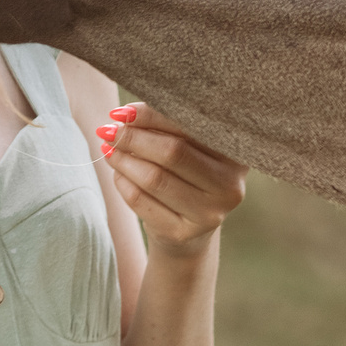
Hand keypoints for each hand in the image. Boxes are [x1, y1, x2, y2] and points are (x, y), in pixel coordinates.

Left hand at [95, 104, 246, 255]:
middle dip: (134, 138)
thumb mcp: (188, 148)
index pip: (189, 126)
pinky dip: (123, 182)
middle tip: (109, 130)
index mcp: (236, 154)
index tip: (123, 111)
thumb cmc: (186, 176)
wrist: (189, 230)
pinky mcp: (183, 233)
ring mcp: (208, 214)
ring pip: (154, 178)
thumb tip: (125, 113)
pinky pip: (141, 201)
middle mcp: (229, 185)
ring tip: (109, 149)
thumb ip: (166, 126)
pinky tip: (118, 172)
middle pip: (172, 153)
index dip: (152, 116)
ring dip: (123, 160)